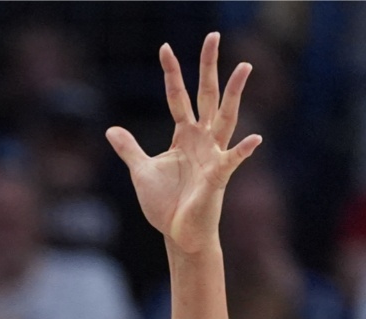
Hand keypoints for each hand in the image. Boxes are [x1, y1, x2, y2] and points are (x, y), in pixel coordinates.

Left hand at [106, 33, 262, 256]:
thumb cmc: (165, 204)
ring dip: (234, 93)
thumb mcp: (141, 171)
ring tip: (244, 67)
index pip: (178, 96)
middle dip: (208, 67)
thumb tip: (111, 129)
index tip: (165, 47)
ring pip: (226, 117)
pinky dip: (242, 150)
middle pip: (207, 95)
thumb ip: (129, 148)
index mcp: (184, 135)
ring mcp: (213, 155)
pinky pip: (232, 160)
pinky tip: (254, 139)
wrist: (178, 234)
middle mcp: (202, 139)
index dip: (172, 73)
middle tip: (213, 36)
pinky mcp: (218, 177)